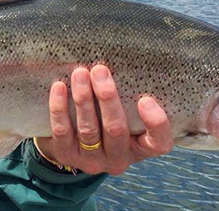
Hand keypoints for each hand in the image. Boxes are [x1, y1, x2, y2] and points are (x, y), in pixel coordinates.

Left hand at [36, 65, 172, 175]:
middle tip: (100, 70)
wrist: (72, 143)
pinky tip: (59, 87)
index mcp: (140, 147)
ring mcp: (92, 160)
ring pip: (88, 129)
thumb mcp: (125, 113)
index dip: (155, 124)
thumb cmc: (106, 119)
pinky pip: (62, 131)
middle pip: (116, 129)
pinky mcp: (67, 155)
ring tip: (80, 73)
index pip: (159, 143)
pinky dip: (59, 108)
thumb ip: (129, 97)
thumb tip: (125, 58)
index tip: (146, 99)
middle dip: (107, 98)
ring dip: (83, 98)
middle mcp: (118, 158)